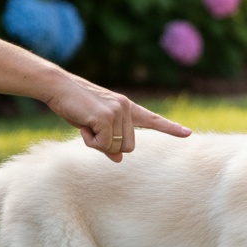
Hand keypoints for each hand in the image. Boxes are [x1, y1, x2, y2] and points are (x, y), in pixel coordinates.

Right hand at [48, 75, 190, 159]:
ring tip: (86, 125)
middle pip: (129, 147)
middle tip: (92, 131)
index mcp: (127, 108)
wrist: (58, 87)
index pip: (152, 119)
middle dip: (110, 147)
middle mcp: (126, 108)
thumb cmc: (75, 106)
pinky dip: (91, 142)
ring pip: (116, 147)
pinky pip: (104, 145)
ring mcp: (118, 112)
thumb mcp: (95, 125)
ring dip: (98, 143)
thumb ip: (110, 141)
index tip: (187, 133)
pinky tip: (83, 126)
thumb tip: (119, 159)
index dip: (170, 128)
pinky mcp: (107, 117)